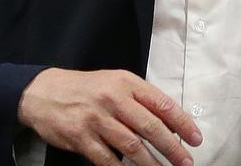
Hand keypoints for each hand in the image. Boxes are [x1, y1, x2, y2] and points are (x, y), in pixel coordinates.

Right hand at [18, 68, 201, 165]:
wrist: (44, 92)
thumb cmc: (86, 88)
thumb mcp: (115, 83)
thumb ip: (140, 99)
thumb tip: (170, 123)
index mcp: (126, 83)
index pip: (162, 103)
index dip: (182, 123)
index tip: (196, 138)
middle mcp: (113, 99)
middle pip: (150, 127)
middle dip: (172, 147)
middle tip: (186, 161)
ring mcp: (96, 120)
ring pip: (131, 146)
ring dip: (152, 163)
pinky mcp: (81, 138)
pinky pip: (107, 159)